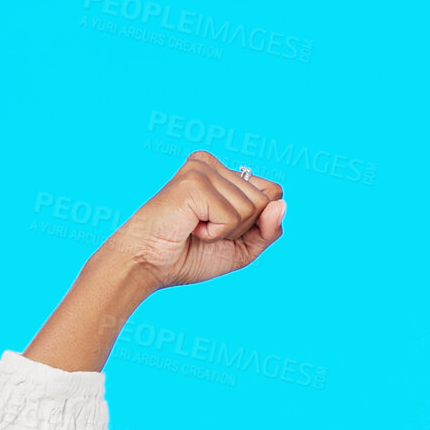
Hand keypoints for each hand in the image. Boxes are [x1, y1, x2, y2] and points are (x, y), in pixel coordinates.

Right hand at [100, 151, 286, 290]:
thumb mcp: (242, 247)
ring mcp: (202, 169)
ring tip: (196, 228)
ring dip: (227, 231)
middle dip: (241, 229)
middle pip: (264, 201)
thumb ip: (268, 230)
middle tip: (205, 230)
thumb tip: (281, 204)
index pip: (273, 193)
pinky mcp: (194, 182)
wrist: (149, 265)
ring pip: (251, 208)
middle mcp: (212, 164)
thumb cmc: (189, 255)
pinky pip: (232, 215)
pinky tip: (190, 227)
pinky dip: (215, 233)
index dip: (257, 223)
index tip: (222, 229)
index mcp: (223, 172)